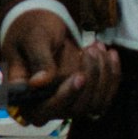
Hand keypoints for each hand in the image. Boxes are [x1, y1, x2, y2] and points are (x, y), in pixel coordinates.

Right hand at [0, 0, 120, 123]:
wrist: (40, 28)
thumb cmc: (30, 31)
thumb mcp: (32, 39)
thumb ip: (38, 59)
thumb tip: (38, 83)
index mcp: (24, 100)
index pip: (45, 110)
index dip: (65, 97)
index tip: (80, 76)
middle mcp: (46, 109)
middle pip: (76, 108)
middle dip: (90, 78)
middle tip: (90, 48)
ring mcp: (67, 105)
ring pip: (95, 104)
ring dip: (103, 75)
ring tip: (97, 46)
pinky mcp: (84, 98)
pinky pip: (105, 97)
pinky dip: (112, 75)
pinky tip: (110, 54)